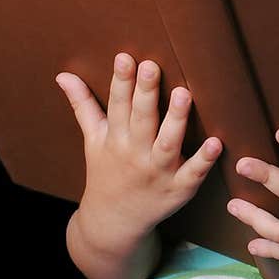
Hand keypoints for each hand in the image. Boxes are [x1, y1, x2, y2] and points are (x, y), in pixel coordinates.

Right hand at [56, 53, 222, 240]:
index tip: (125, 57)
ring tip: (184, 94)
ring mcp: (158, 172)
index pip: (118, 105)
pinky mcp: (179, 189)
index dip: (122, 81)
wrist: (112, 222)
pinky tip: (215, 142)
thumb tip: (63, 74)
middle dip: (146, 93)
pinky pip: (192, 174)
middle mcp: (135, 153)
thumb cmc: (106, 172)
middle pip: (142, 119)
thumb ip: (83, 105)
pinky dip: (203, 160)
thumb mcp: (92, 139)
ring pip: (167, 143)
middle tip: (152, 66)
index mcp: (115, 138)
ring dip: (176, 120)